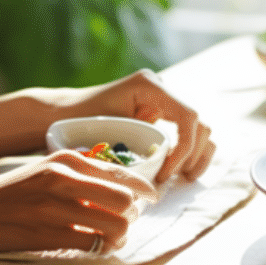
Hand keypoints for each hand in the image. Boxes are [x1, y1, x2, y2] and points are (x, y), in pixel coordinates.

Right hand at [0, 149, 155, 254]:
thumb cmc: (6, 194)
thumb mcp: (45, 171)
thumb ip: (79, 175)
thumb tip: (122, 191)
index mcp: (67, 159)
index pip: (126, 173)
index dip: (144, 192)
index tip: (148, 203)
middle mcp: (64, 178)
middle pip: (127, 200)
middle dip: (131, 217)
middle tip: (123, 225)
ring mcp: (55, 207)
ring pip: (116, 225)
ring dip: (119, 237)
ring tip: (110, 240)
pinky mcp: (46, 234)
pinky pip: (92, 245)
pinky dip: (99, 250)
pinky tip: (92, 248)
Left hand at [52, 70, 215, 184]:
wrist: (64, 113)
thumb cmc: (76, 121)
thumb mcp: (104, 132)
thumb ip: (132, 148)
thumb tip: (157, 177)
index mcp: (150, 86)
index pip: (187, 116)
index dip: (184, 148)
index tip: (166, 174)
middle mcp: (162, 89)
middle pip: (199, 123)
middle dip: (192, 155)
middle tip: (174, 178)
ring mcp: (164, 101)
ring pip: (201, 128)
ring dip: (197, 155)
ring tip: (183, 177)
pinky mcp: (163, 114)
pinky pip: (190, 132)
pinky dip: (191, 153)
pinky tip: (180, 171)